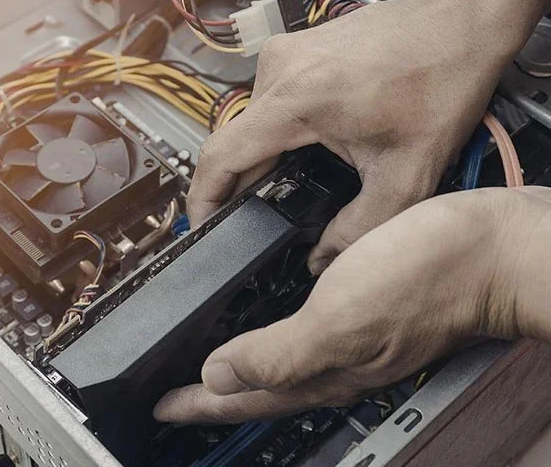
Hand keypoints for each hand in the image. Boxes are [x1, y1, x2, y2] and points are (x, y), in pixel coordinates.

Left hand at [154, 187, 550, 423]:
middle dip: (215, 391)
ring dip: (242, 361)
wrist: (491, 247)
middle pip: (259, 384)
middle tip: (181, 392)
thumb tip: (218, 374)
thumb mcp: (340, 317)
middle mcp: (335, 356)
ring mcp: (350, 332)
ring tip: (214, 360)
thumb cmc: (429, 279)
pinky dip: (273, 327)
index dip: (199, 403)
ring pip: (280, 358)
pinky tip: (272, 314)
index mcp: (325, 366)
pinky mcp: (362, 302)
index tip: (162, 405)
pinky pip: (302, 327)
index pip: (246, 396)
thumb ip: (279, 352)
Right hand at [187, 0, 528, 272]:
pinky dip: (277, 130)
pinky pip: (267, 100)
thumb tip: (323, 258)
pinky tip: (309, 146)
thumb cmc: (440, 76)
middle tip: (259, 217)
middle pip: (232, 141)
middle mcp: (278, 70)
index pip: (220, 156)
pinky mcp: (291, 50)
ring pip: (250, 122)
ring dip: (262, 156)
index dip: (203, 198)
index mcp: (295, 100)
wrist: (456, 20)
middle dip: (240, 184)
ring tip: (292, 182)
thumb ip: (361, 227)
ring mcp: (282, 55)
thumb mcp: (407, 172)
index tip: (201, 225)